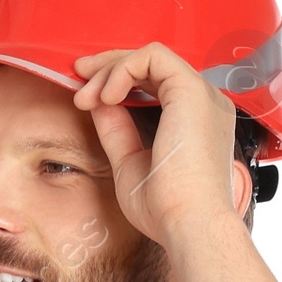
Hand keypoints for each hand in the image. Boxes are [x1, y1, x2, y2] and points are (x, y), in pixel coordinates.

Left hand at [72, 45, 242, 248]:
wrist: (189, 225)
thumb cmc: (167, 210)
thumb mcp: (129, 164)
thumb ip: (116, 130)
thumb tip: (98, 103)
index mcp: (194, 123)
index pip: (155, 84)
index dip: (118, 81)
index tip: (87, 94)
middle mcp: (203, 104)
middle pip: (152, 66)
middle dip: (108, 68)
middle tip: (78, 83)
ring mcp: (201, 94)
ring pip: (150, 57)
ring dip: (110, 71)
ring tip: (87, 98)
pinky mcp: (192, 90)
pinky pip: (153, 56)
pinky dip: (123, 69)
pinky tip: (106, 96)